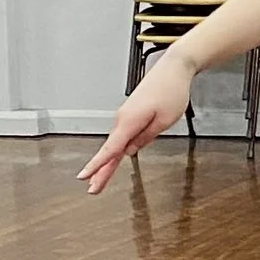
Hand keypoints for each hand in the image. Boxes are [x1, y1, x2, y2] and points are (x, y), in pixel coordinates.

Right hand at [79, 54, 192, 192]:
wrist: (173, 69)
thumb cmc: (172, 91)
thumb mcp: (164, 121)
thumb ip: (146, 138)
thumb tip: (130, 150)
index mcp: (130, 121)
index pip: (111, 149)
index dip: (98, 166)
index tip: (85, 177)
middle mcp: (122, 119)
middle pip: (110, 150)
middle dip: (101, 171)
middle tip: (92, 189)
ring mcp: (124, 116)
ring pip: (115, 144)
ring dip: (108, 162)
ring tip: (100, 181)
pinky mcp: (129, 114)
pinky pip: (122, 136)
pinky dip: (116, 150)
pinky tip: (116, 159)